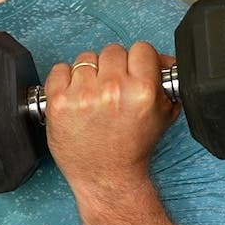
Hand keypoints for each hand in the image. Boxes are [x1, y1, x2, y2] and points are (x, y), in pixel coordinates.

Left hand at [42, 41, 176, 194]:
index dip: (138, 61)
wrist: (106, 176)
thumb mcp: (162, 115)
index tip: (133, 72)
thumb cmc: (132, 148)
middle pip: (112, 51)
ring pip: (86, 59)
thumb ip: (167, 82)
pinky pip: (59, 69)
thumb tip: (163, 58)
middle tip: (112, 89)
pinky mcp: (58, 102)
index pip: (141, 48)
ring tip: (93, 96)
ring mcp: (83, 95)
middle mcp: (112, 89)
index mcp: (142, 90)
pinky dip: (65, 80)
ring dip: (89, 74)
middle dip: (113, 68)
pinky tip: (75, 98)